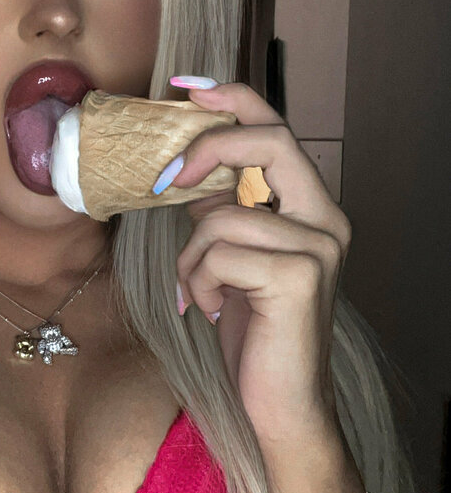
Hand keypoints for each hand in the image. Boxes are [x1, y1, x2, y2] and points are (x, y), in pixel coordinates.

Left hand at [167, 81, 351, 453]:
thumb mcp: (233, 260)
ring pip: (221, 216)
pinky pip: (217, 253)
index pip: (278, 129)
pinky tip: (209, 310)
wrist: (277, 404)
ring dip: (189, 258)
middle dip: (206, 149)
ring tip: (198, 292)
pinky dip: (196, 282)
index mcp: (313, 208)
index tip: (185, 88)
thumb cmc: (252, 331)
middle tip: (165, 179)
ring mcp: (318, 248)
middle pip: (269, 141)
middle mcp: (327, 220)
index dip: (233, 99)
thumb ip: (225, 212)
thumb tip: (188, 170)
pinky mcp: (298, 278)